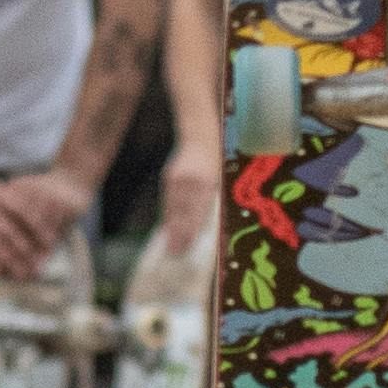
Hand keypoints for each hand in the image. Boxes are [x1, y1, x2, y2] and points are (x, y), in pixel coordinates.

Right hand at [159, 144, 219, 259]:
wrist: (200, 134)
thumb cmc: (217, 160)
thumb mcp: (221, 180)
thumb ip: (213, 201)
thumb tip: (204, 228)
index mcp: (209, 181)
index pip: (198, 210)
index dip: (191, 230)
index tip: (187, 247)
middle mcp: (192, 179)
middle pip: (183, 211)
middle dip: (179, 233)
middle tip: (175, 253)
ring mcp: (178, 177)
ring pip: (173, 206)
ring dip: (171, 227)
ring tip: (169, 245)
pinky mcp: (169, 175)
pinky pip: (167, 199)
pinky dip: (167, 214)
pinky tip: (166, 226)